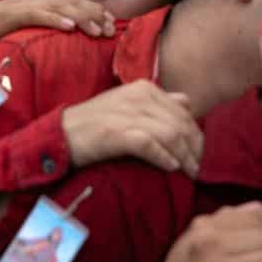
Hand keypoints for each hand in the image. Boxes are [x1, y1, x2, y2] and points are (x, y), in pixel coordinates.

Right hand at [0, 0, 115, 58]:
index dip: (91, 12)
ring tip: (99, 27)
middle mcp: (30, 1)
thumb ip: (37, 38)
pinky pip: (35, 14)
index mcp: (34, 6)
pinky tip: (71, 25)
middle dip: (93, 13)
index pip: (69, 5)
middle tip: (112, 27)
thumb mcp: (19, 39)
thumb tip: (58, 49)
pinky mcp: (7, 14)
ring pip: (57, 6)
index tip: (110, 25)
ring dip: (82, 15)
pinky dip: (54, 18)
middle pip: (69, 2)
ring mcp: (19, 6)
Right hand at [62, 80, 202, 175]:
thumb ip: (157, 102)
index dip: (196, 133)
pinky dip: (165, 158)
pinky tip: (171, 168)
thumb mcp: (128, 104)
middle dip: (195, 148)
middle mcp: (139, 97)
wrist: (61, 134)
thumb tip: (186, 103)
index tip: (200, 153)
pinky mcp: (117, 133)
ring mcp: (128, 114)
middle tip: (198, 167)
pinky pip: (151, 145)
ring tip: (190, 173)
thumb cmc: (96, 123)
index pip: (183, 111)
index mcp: (144, 88)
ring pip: (171, 134)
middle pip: (181, 123)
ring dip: (185, 157)